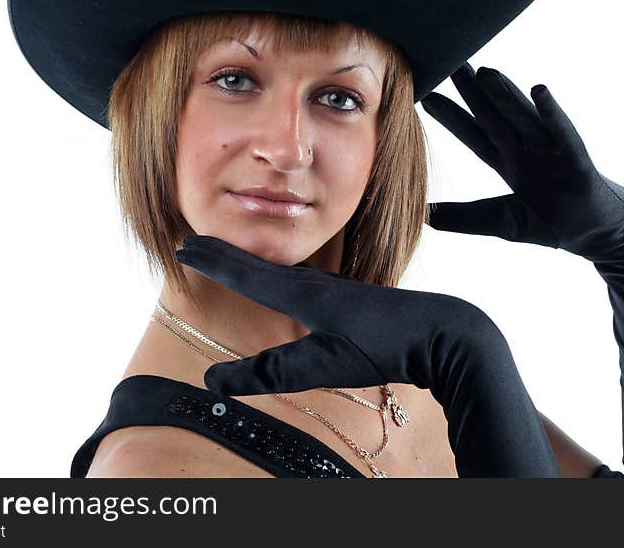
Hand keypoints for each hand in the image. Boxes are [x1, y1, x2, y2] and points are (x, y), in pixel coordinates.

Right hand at [175, 234, 560, 476]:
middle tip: (190, 242)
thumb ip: (269, 373)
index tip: (182, 246)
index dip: (212, 261)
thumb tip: (212, 381)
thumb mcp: (323, 365)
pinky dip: (274, 274)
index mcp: (302, 293)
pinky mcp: (346, 298)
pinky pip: (297, 279)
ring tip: (227, 258)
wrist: (441, 330)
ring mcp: (332, 288)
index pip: (244, 273)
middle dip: (222, 254)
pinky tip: (285, 283)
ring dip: (247, 262)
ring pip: (277, 270)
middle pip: (256, 265)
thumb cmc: (384, 346)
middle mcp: (313, 283)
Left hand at [420, 63, 623, 260]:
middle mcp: (530, 154)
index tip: (427, 97)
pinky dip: (552, 114)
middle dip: (473, 93)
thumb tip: (424, 217)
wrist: (607, 240)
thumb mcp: (503, 224)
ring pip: (525, 120)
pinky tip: (539, 90)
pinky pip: (564, 134)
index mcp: (511, 166)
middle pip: (496, 119)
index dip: (452, 118)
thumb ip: (466, 219)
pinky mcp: (579, 164)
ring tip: (485, 71)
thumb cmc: (557, 227)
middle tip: (450, 62)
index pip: (476, 137)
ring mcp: (555, 155)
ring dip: (506, 97)